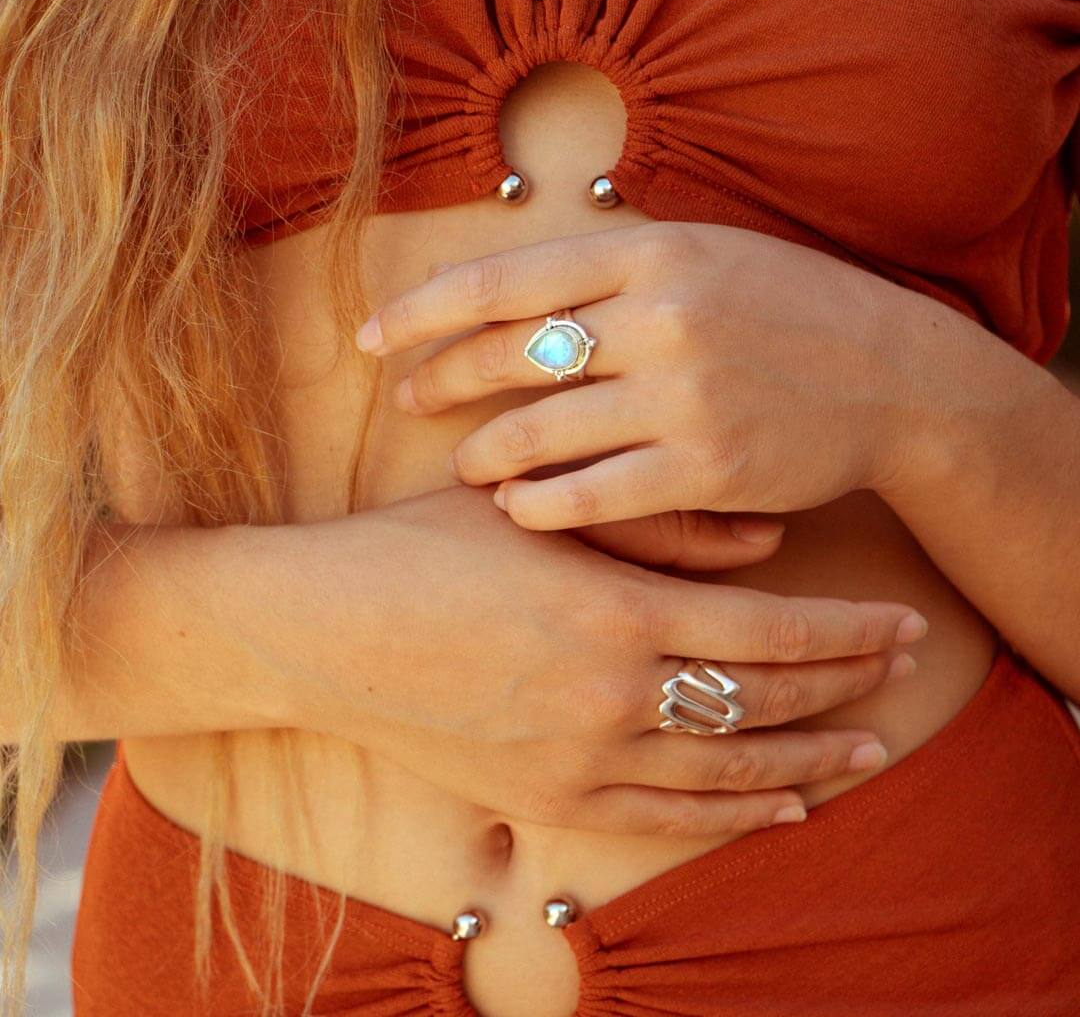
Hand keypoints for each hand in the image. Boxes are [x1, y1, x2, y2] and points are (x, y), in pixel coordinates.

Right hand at [270, 484, 925, 835]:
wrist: (320, 632)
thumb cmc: (419, 549)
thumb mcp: (537, 512)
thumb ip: (659, 529)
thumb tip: (767, 544)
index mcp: (618, 612)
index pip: (773, 632)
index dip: (847, 630)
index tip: (901, 622)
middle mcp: (614, 697)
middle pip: (767, 701)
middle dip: (847, 685)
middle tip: (903, 670)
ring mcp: (582, 760)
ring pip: (729, 769)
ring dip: (809, 757)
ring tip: (869, 748)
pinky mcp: (547, 801)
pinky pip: (666, 822)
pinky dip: (733, 816)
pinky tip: (781, 806)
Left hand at [356, 221, 919, 528]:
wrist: (895, 377)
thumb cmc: (788, 312)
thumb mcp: (705, 255)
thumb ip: (609, 267)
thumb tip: (502, 286)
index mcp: (650, 252)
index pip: (502, 279)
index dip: (422, 311)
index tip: (375, 338)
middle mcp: (660, 316)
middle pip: (509, 355)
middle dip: (442, 381)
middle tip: (410, 401)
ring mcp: (683, 395)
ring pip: (539, 433)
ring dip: (484, 455)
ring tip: (465, 466)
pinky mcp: (708, 469)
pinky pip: (593, 495)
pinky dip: (541, 505)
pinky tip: (519, 511)